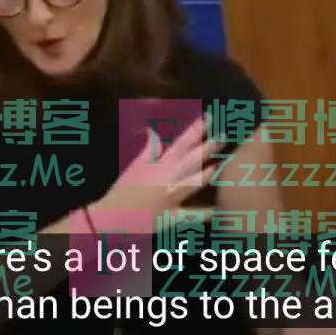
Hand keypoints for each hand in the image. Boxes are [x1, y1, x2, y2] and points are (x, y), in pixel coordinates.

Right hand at [92, 116, 222, 216]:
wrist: (112, 216)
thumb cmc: (125, 190)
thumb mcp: (136, 166)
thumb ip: (150, 149)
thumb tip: (154, 130)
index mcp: (159, 163)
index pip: (181, 141)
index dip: (197, 129)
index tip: (209, 118)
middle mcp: (168, 177)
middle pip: (193, 158)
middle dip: (210, 146)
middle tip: (223, 137)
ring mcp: (171, 197)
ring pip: (195, 182)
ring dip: (208, 173)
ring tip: (218, 166)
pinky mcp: (172, 217)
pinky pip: (192, 216)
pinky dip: (205, 213)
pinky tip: (217, 209)